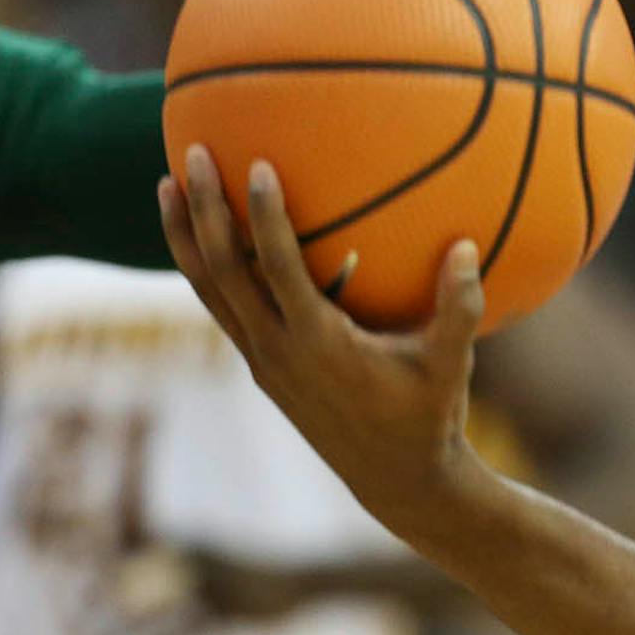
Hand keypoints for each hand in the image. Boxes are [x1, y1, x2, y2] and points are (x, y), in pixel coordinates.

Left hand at [157, 147, 485, 544]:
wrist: (394, 482)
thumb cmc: (429, 418)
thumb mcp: (451, 365)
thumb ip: (459, 307)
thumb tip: (466, 245)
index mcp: (319, 343)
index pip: (276, 268)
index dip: (263, 216)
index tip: (257, 165)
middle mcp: (277, 351)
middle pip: (221, 271)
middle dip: (202, 210)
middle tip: (192, 152)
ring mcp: (262, 362)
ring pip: (206, 291)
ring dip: (183, 237)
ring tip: (167, 183)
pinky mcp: (262, 369)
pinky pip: (221, 308)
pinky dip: (204, 268)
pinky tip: (203, 236)